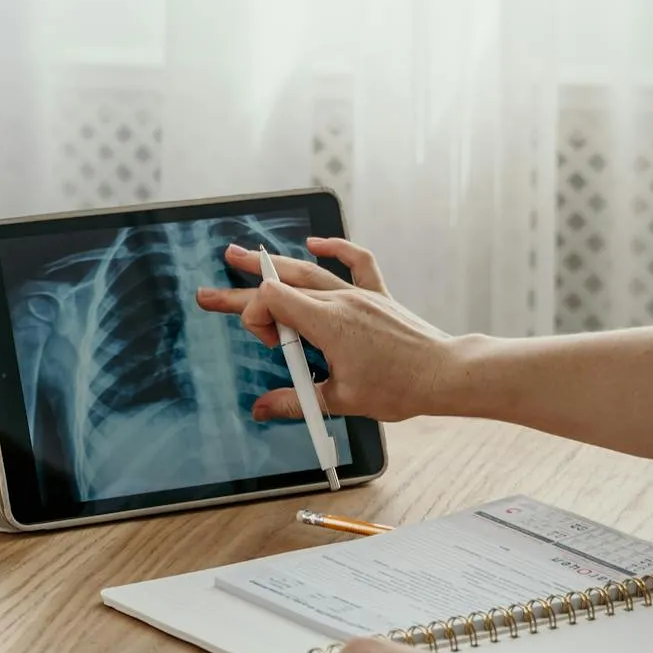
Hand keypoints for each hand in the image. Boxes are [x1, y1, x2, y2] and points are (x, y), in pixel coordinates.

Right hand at [193, 238, 453, 422]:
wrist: (444, 374)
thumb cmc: (398, 388)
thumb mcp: (339, 399)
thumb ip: (294, 401)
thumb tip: (261, 408)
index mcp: (326, 322)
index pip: (271, 300)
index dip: (257, 318)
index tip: (273, 346)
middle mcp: (339, 300)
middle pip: (279, 284)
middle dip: (240, 288)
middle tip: (208, 293)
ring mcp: (359, 295)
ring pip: (308, 271)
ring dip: (273, 264)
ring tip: (242, 255)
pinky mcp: (377, 296)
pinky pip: (356, 262)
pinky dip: (335, 249)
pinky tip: (316, 244)